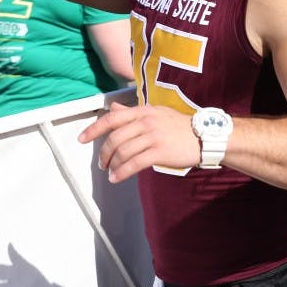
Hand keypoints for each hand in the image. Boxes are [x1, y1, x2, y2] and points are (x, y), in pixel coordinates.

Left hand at [78, 102, 200, 182]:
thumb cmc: (180, 126)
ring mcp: (154, 136)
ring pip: (123, 152)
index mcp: (144, 111)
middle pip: (115, 138)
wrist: (204, 136)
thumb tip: (112, 108)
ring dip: (112, 165)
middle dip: (103, 153)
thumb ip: (133, 112)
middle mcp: (147, 121)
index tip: (82, 138)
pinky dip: (122, 172)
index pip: (112, 118)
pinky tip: (118, 177)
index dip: (94, 129)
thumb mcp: (156, 112)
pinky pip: (134, 163)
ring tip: (111, 172)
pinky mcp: (160, 152)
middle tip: (101, 163)